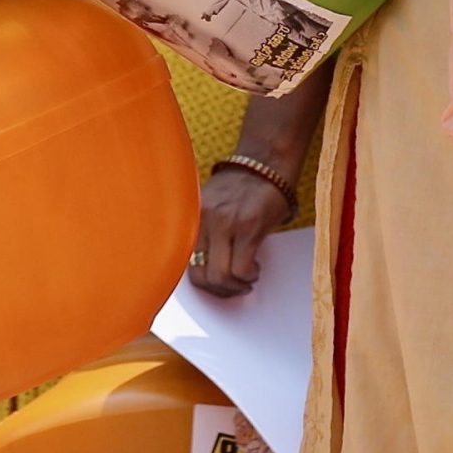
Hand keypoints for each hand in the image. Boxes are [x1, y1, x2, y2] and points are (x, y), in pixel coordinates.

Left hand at [190, 162, 292, 298]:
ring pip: (221, 276)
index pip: (185, 263)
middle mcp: (205, 221)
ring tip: (246, 278)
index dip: (202, 282)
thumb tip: (206, 264)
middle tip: (233, 287)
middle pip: (201, 275)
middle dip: (220, 290)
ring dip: (235, 286)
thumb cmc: (242, 184)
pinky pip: (242, 268)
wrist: (267, 162)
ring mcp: (226, 224)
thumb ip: (206, 231)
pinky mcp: (249, 227)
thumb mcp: (212, 204)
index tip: (215, 284)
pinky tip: (255, 269)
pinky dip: (249, 276)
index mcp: (193, 217)